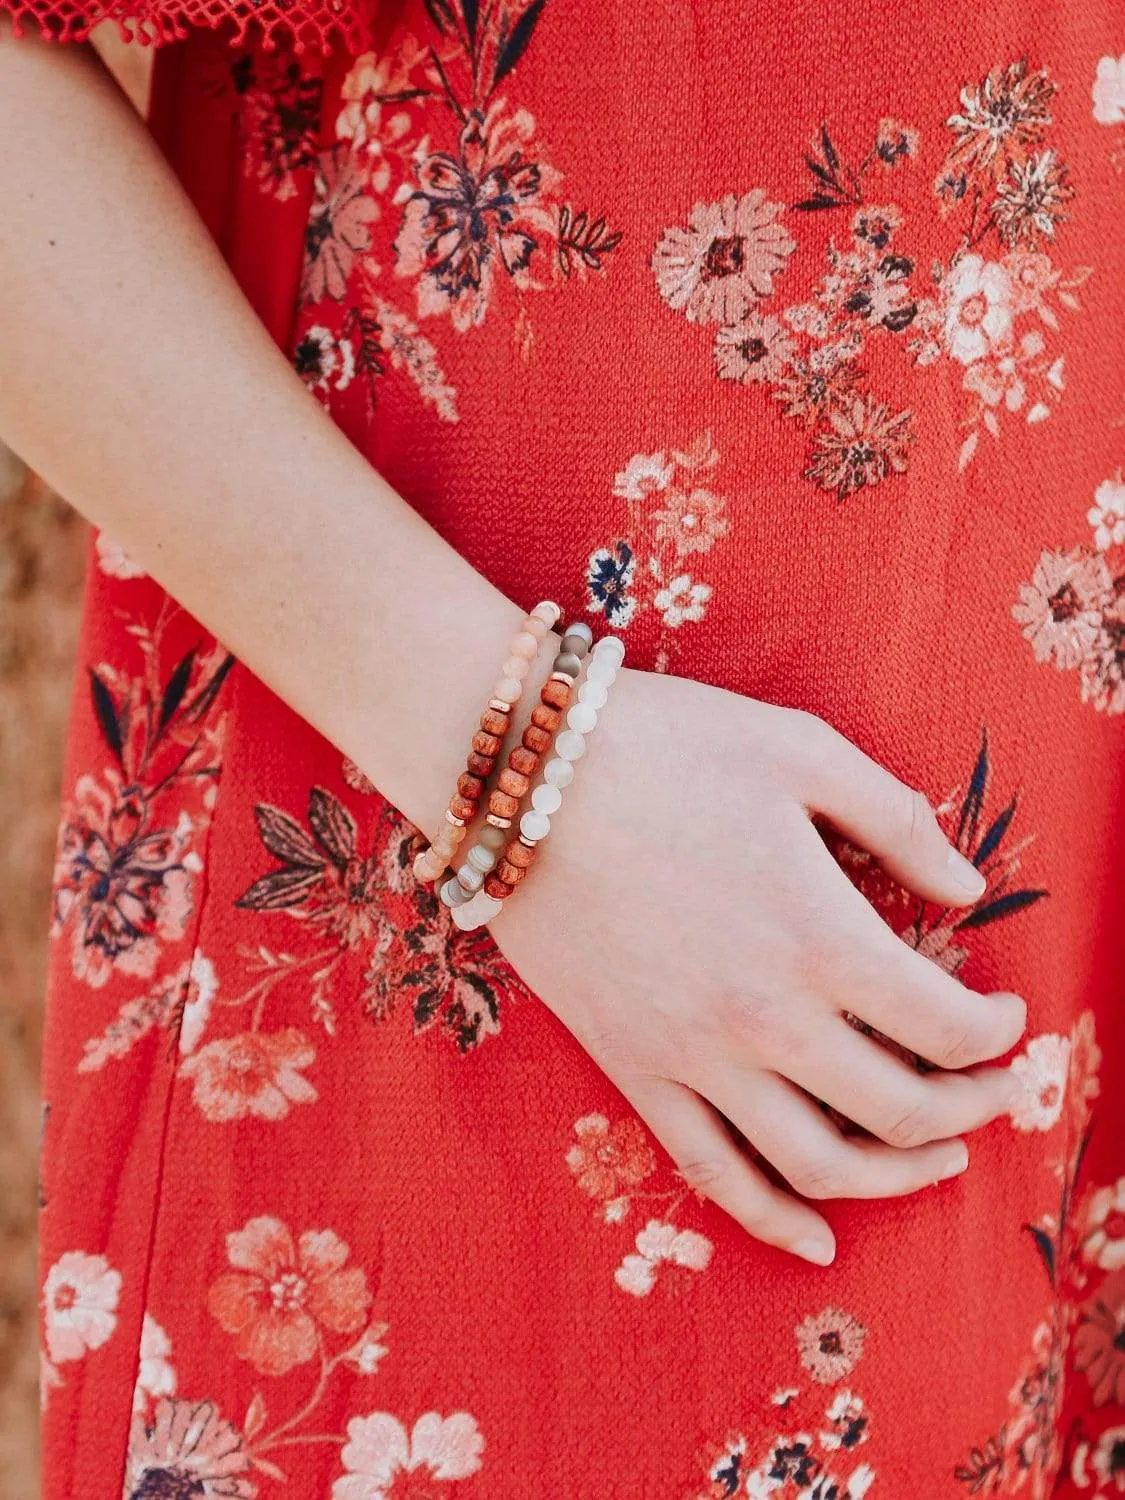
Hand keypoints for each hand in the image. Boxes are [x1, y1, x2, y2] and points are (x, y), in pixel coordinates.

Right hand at [493, 667, 1024, 1265]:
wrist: (520, 776)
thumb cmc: (664, 746)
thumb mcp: (801, 752)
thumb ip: (898, 821)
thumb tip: (968, 888)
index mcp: (823, 936)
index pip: (948, 1028)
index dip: (998, 1033)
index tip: (1007, 1013)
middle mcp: (770, 1019)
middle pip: (903, 1110)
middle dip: (971, 1109)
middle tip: (992, 1089)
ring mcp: (696, 1058)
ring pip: (822, 1165)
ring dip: (898, 1179)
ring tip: (938, 1161)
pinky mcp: (635, 1070)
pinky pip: (713, 1174)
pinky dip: (773, 1220)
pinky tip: (817, 1241)